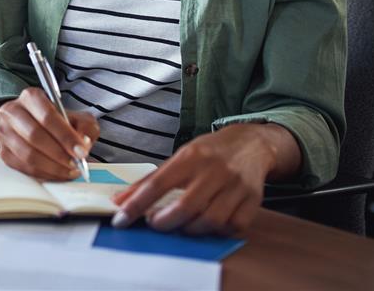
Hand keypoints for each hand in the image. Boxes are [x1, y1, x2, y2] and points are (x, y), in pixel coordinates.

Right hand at [0, 88, 99, 180]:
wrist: (30, 122)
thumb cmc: (56, 120)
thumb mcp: (75, 116)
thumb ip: (85, 126)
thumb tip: (83, 143)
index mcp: (31, 97)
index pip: (48, 116)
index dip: (66, 136)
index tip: (81, 151)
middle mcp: (13, 112)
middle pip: (35, 136)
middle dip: (59, 153)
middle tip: (76, 163)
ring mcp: (5, 133)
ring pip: (28, 155)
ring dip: (52, 167)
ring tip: (69, 170)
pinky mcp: (4, 152)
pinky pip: (24, 168)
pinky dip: (44, 174)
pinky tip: (58, 173)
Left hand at [111, 124, 297, 235]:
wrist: (251, 144)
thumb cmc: (211, 152)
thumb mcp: (181, 156)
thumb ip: (153, 179)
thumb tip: (121, 200)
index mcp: (192, 155)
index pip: (159, 182)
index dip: (138, 203)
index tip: (121, 218)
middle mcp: (215, 169)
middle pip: (186, 206)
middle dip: (164, 222)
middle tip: (154, 223)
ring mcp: (235, 185)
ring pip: (210, 220)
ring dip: (190, 229)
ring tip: (181, 224)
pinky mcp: (252, 200)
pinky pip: (232, 226)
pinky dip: (217, 231)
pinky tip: (208, 224)